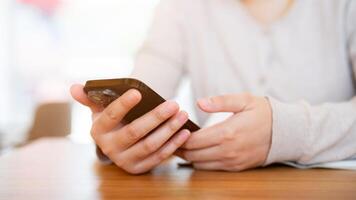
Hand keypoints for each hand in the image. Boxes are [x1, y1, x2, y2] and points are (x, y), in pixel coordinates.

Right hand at [70, 84, 190, 173]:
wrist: (117, 145)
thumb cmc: (111, 123)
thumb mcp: (99, 110)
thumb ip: (90, 98)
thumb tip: (74, 87)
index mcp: (98, 131)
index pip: (110, 116)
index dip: (123, 104)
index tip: (138, 92)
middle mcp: (109, 148)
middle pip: (135, 132)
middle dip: (156, 117)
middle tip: (173, 104)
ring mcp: (124, 160)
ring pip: (150, 145)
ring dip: (169, 130)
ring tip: (182, 115)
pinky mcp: (139, 168)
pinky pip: (159, 157)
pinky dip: (174, 144)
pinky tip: (185, 132)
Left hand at [178, 93, 271, 170]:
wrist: (285, 132)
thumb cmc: (263, 113)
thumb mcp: (244, 100)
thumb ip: (220, 101)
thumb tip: (199, 103)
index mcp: (227, 133)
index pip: (194, 140)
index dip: (180, 136)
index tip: (174, 128)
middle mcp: (228, 151)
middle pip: (193, 155)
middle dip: (180, 147)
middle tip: (172, 137)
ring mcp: (232, 161)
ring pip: (200, 164)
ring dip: (189, 156)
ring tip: (183, 144)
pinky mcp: (236, 167)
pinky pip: (212, 169)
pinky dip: (201, 162)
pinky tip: (198, 152)